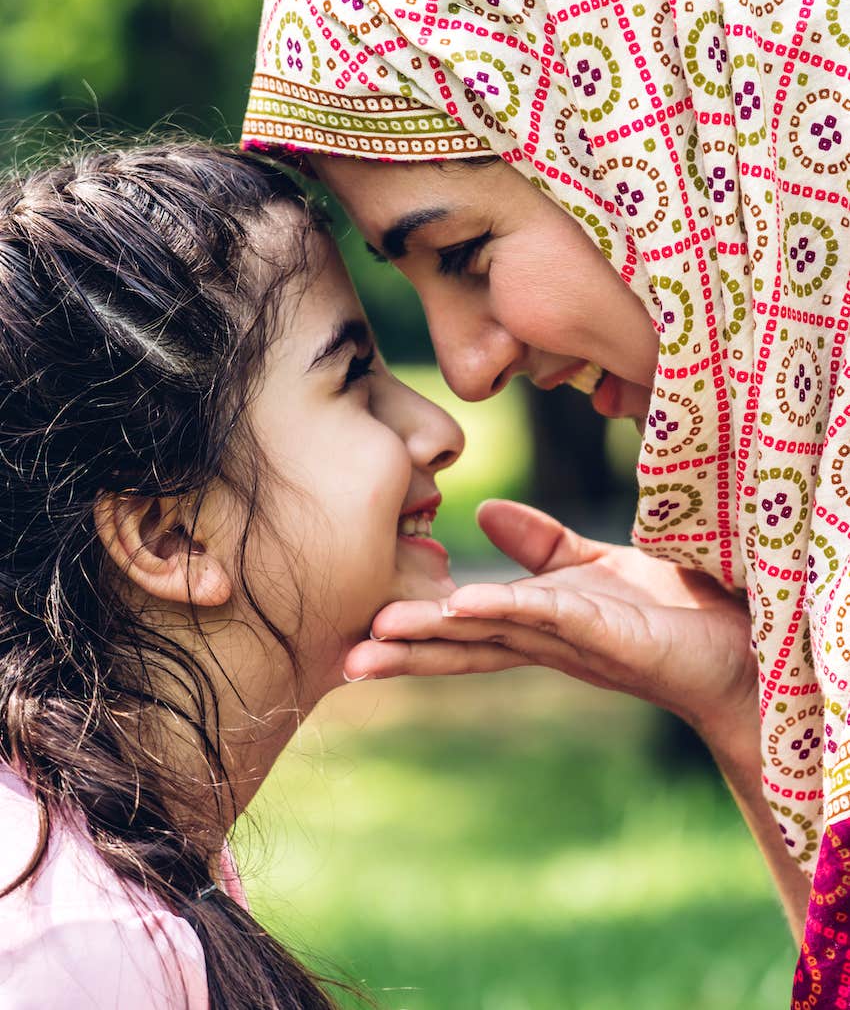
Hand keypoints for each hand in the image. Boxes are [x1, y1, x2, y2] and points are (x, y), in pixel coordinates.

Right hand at [344, 499, 755, 738]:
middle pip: (465, 644)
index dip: (414, 627)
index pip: (464, 625)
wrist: (741, 640)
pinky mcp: (613, 635)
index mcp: (536, 623)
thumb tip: (483, 511)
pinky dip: (503, 609)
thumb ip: (540, 544)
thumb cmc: (671, 608)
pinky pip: (549, 615)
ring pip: (493, 635)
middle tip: (344, 661)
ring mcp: (577, 640)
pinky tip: (458, 606)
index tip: (358, 629)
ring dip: (434, 638)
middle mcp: (548, 639)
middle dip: (405, 652)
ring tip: (377, 638)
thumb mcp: (592, 565)